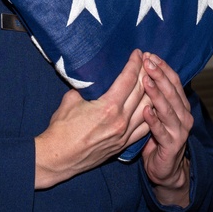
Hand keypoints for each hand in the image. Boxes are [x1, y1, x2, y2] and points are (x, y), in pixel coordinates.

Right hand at [34, 49, 149, 188]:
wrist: (58, 158)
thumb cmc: (61, 129)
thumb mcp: (70, 100)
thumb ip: (86, 88)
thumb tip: (93, 79)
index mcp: (108, 107)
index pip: (128, 80)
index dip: (134, 64)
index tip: (138, 53)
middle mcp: (121, 120)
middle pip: (141, 91)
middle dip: (146, 73)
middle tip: (149, 61)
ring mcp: (124, 134)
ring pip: (147, 109)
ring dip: (152, 92)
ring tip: (154, 80)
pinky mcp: (123, 145)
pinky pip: (144, 128)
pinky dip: (151, 115)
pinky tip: (153, 106)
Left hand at [139, 53, 193, 206]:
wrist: (165, 169)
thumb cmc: (157, 138)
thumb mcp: (156, 114)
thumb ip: (151, 97)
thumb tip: (137, 74)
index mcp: (180, 105)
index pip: (173, 81)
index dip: (163, 68)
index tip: (150, 55)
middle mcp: (183, 115)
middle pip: (172, 92)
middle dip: (160, 75)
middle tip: (148, 62)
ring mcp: (179, 131)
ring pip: (169, 109)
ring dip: (157, 95)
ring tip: (146, 81)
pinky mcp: (172, 145)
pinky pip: (162, 131)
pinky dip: (154, 121)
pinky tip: (146, 111)